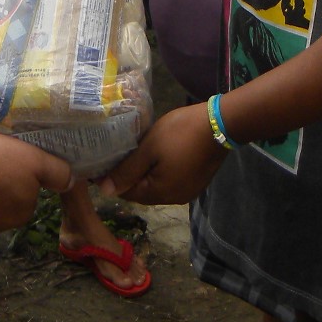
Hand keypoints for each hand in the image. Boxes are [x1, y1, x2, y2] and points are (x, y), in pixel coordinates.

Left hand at [100, 103, 225, 205]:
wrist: (220, 123)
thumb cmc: (180, 133)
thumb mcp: (149, 148)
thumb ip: (127, 171)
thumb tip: (106, 192)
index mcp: (161, 193)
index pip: (128, 194)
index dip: (113, 180)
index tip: (101, 164)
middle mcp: (175, 198)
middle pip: (143, 192)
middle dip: (129, 177)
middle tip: (117, 156)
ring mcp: (188, 191)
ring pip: (157, 187)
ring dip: (146, 175)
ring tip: (135, 154)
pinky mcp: (197, 181)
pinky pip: (171, 181)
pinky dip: (160, 172)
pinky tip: (157, 156)